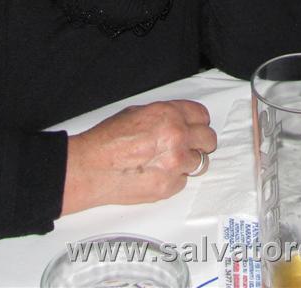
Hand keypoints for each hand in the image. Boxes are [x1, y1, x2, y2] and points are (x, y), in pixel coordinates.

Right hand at [61, 100, 216, 215]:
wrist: (90, 167)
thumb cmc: (106, 140)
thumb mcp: (136, 113)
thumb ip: (163, 116)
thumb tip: (176, 120)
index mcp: (169, 114)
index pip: (202, 115)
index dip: (198, 122)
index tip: (196, 127)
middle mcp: (177, 136)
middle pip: (209, 139)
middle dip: (200, 142)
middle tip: (188, 146)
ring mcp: (175, 163)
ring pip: (201, 163)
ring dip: (189, 163)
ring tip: (170, 163)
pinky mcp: (170, 186)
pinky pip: (184, 182)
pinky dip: (174, 179)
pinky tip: (157, 174)